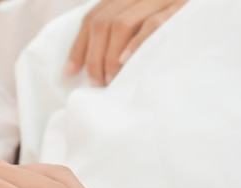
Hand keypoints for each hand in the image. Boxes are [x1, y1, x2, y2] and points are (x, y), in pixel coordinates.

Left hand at [66, 0, 187, 85]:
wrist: (216, 10)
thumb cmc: (171, 25)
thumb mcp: (140, 23)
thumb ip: (119, 35)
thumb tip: (90, 68)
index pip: (92, 18)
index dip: (79, 45)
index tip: (71, 71)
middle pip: (102, 22)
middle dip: (94, 55)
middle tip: (96, 81)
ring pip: (121, 22)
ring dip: (109, 55)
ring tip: (109, 78)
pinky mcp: (180, 8)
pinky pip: (153, 23)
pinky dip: (136, 43)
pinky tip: (126, 62)